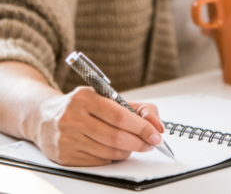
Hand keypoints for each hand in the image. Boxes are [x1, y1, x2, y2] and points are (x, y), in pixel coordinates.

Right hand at [33, 87, 164, 165]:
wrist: (44, 117)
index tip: (156, 134)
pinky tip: (115, 151)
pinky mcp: (64, 156)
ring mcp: (66, 138)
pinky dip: (112, 158)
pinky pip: (97, 162)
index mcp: (86, 98)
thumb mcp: (107, 98)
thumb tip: (157, 125)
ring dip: (127, 151)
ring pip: (107, 152)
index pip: (120, 116)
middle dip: (138, 142)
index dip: (142, 128)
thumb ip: (137, 108)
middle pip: (115, 137)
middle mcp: (73, 117)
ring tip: (133, 146)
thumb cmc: (82, 106)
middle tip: (150, 143)